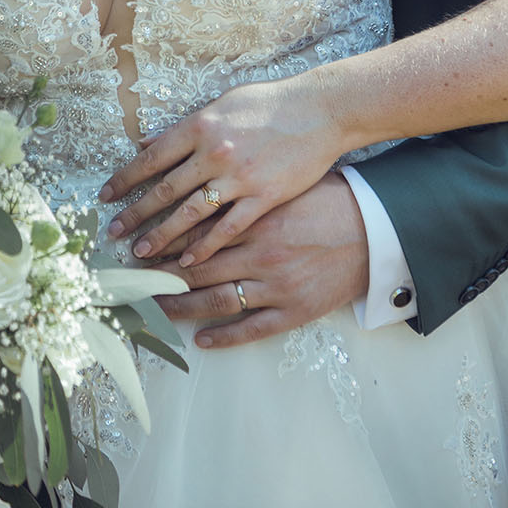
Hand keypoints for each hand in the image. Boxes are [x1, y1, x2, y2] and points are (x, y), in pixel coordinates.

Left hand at [99, 76, 340, 263]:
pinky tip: (188, 261)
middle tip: (113, 233)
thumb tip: (146, 141)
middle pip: (164, 190)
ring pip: (190, 215)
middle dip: (135, 214)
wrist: (319, 110)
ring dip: (162, 236)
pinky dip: (205, 247)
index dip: (125, 179)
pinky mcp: (263, 197)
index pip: (151, 157)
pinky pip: (227, 228)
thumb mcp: (222, 104)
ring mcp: (238, 177)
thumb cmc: (270, 103)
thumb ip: (184, 126)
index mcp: (200, 126)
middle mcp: (214, 152)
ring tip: (141, 253)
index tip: (105, 196)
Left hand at [150, 174, 369, 349]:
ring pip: (217, 300)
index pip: (197, 232)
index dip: (164, 240)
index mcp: (255, 218)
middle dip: (161, 274)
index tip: (139, 244)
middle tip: (132, 280)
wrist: (376, 230)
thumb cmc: (330, 200)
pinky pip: (252, 329)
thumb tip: (199, 167)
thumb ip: (242, 182)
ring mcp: (276, 285)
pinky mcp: (294, 310)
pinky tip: (201, 340)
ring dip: (181, 306)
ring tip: (154, 309)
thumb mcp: (284, 184)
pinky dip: (224, 336)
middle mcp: (260, 253)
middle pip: (198, 267)